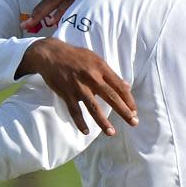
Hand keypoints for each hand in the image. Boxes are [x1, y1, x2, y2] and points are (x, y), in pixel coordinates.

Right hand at [16, 38, 137, 135]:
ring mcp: (78, 86)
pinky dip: (79, 122)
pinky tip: (85, 131)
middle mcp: (91, 77)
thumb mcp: (95, 59)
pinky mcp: (66, 92)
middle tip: (133, 122)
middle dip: (123, 111)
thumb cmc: (76, 56)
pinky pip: (74, 110)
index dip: (128, 99)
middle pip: (111, 96)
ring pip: (93, 107)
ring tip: (111, 132)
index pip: (119, 86)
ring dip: (103, 121)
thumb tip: (127, 86)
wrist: (51, 54)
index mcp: (101, 68)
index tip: (134, 111)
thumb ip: (110, 73)